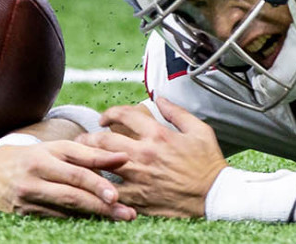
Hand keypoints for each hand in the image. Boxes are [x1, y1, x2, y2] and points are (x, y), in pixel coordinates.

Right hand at [0, 140, 134, 219]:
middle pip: (72, 194)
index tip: (117, 195)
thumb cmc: (39, 156)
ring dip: (93, 215)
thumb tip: (125, 157)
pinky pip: (55, 218)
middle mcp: (35, 177)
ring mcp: (27, 197)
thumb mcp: (62, 149)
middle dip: (101, 205)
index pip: (76, 172)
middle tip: (126, 213)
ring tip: (117, 218)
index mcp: (46, 156)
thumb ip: (93, 154)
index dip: (98, 183)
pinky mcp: (22, 214)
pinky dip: (76, 220)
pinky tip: (95, 221)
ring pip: (64, 210)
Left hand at [78, 98, 227, 217]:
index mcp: (159, 135)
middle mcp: (145, 154)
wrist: (214, 195)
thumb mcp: (199, 130)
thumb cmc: (208, 163)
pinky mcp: (138, 197)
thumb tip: (161, 99)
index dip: (110, 112)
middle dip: (89, 137)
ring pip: (101, 165)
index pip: (125, 115)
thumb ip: (177, 112)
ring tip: (82, 159)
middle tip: (84, 138)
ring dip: (88, 160)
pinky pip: (111, 192)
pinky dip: (100, 188)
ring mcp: (139, 177)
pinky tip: (95, 184)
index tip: (105, 118)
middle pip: (103, 140)